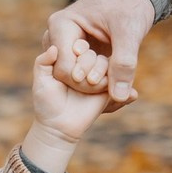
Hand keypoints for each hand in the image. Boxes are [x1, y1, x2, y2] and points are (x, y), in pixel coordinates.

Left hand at [20, 45, 118, 172]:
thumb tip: (53, 47)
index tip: (75, 51)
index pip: (80, 45)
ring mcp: (98, 77)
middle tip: (79, 76)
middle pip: (96, 54)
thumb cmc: (46, 104)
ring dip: (103, 70)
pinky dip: (127, 89)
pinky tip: (131, 93)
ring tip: (92, 82)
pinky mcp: (108, 89)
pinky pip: (121, 83)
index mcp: (71, 60)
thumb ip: (42, 63)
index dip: (79, 48)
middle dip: (89, 61)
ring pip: (108, 65)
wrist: (58, 127)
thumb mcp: (40, 82)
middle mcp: (86, 66)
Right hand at [43, 0, 153, 108]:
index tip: (109, 82)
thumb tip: (119, 96)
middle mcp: (54, 36)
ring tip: (111, 73)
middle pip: (63, 74)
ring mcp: (60, 44)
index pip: (64, 69)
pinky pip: (76, 72)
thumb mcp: (129, 33)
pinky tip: (110, 73)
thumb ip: (124, 64)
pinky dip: (93, 77)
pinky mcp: (70, 50)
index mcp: (61, 25)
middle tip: (112, 79)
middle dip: (88, 83)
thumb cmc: (130, 6)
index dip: (86, 83)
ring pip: (69, 76)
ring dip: (91, 81)